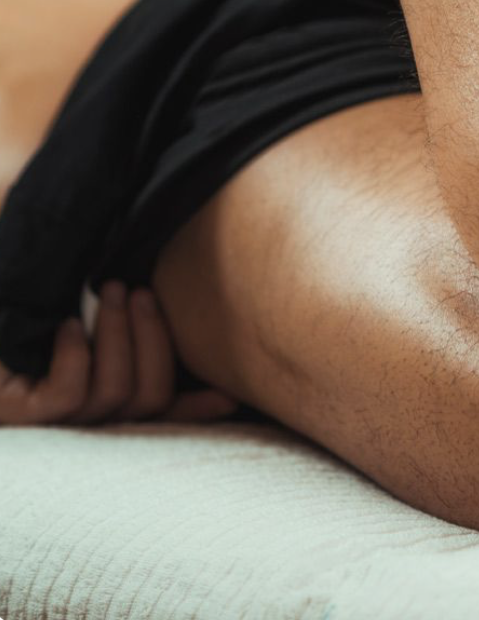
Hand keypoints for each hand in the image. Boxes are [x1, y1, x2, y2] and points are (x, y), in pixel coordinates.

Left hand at [0, 281, 236, 426]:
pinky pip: (70, 394)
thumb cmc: (21, 293)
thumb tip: (158, 284)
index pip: (157, 411)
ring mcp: (48, 424)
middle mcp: (77, 419)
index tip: (226, 396)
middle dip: (154, 340)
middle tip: (139, 289)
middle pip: (146, 398)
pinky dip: (78, 354)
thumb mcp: (75, 292)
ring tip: (110, 289)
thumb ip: (115, 297)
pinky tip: (66, 326)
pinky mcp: (20, 419)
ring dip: (122, 336)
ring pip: (115, 395)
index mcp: (97, 395)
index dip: (194, 408)